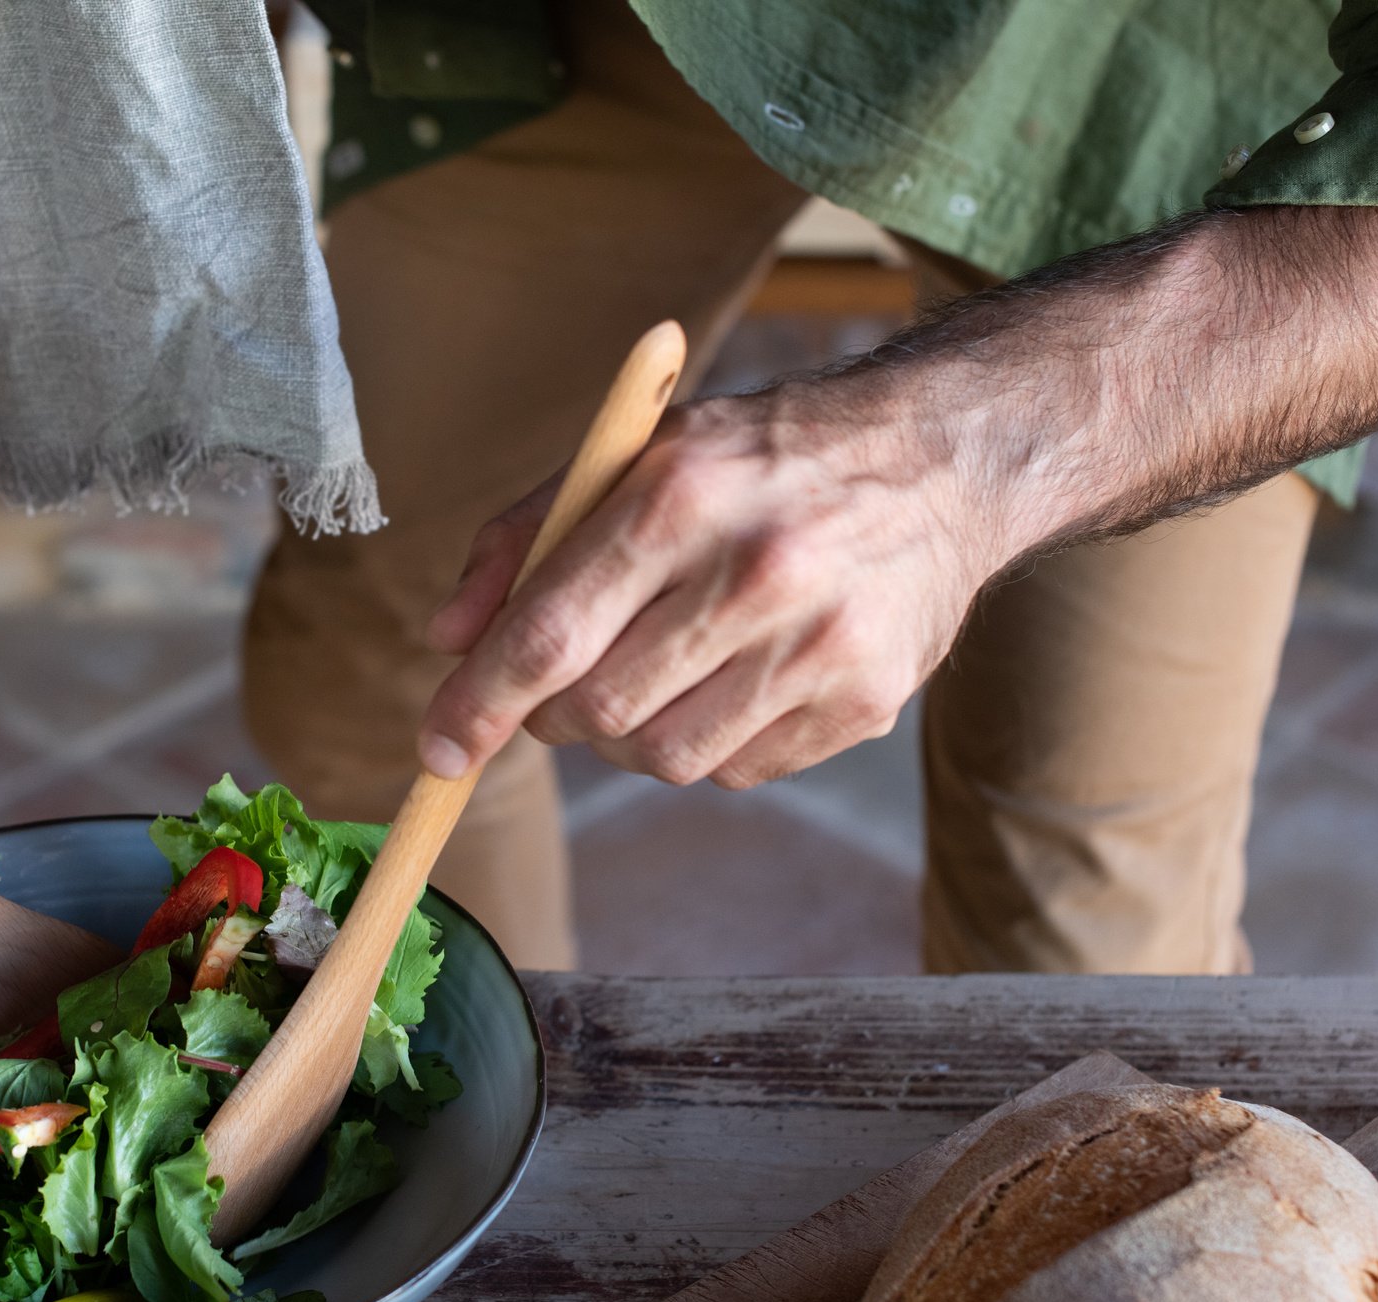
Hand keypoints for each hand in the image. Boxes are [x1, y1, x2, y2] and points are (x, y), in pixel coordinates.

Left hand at [419, 375, 1014, 788]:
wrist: (940, 461)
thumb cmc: (761, 459)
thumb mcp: (636, 455)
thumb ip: (528, 540)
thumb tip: (448, 641)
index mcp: (681, 493)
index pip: (551, 633)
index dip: (481, 703)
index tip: (438, 748)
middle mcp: (757, 571)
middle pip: (599, 710)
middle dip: (553, 716)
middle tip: (560, 687)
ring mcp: (820, 644)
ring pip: (664, 755)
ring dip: (628, 736)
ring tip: (654, 673)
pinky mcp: (865, 701)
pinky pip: (737, 770)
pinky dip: (706, 744)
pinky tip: (730, 679)